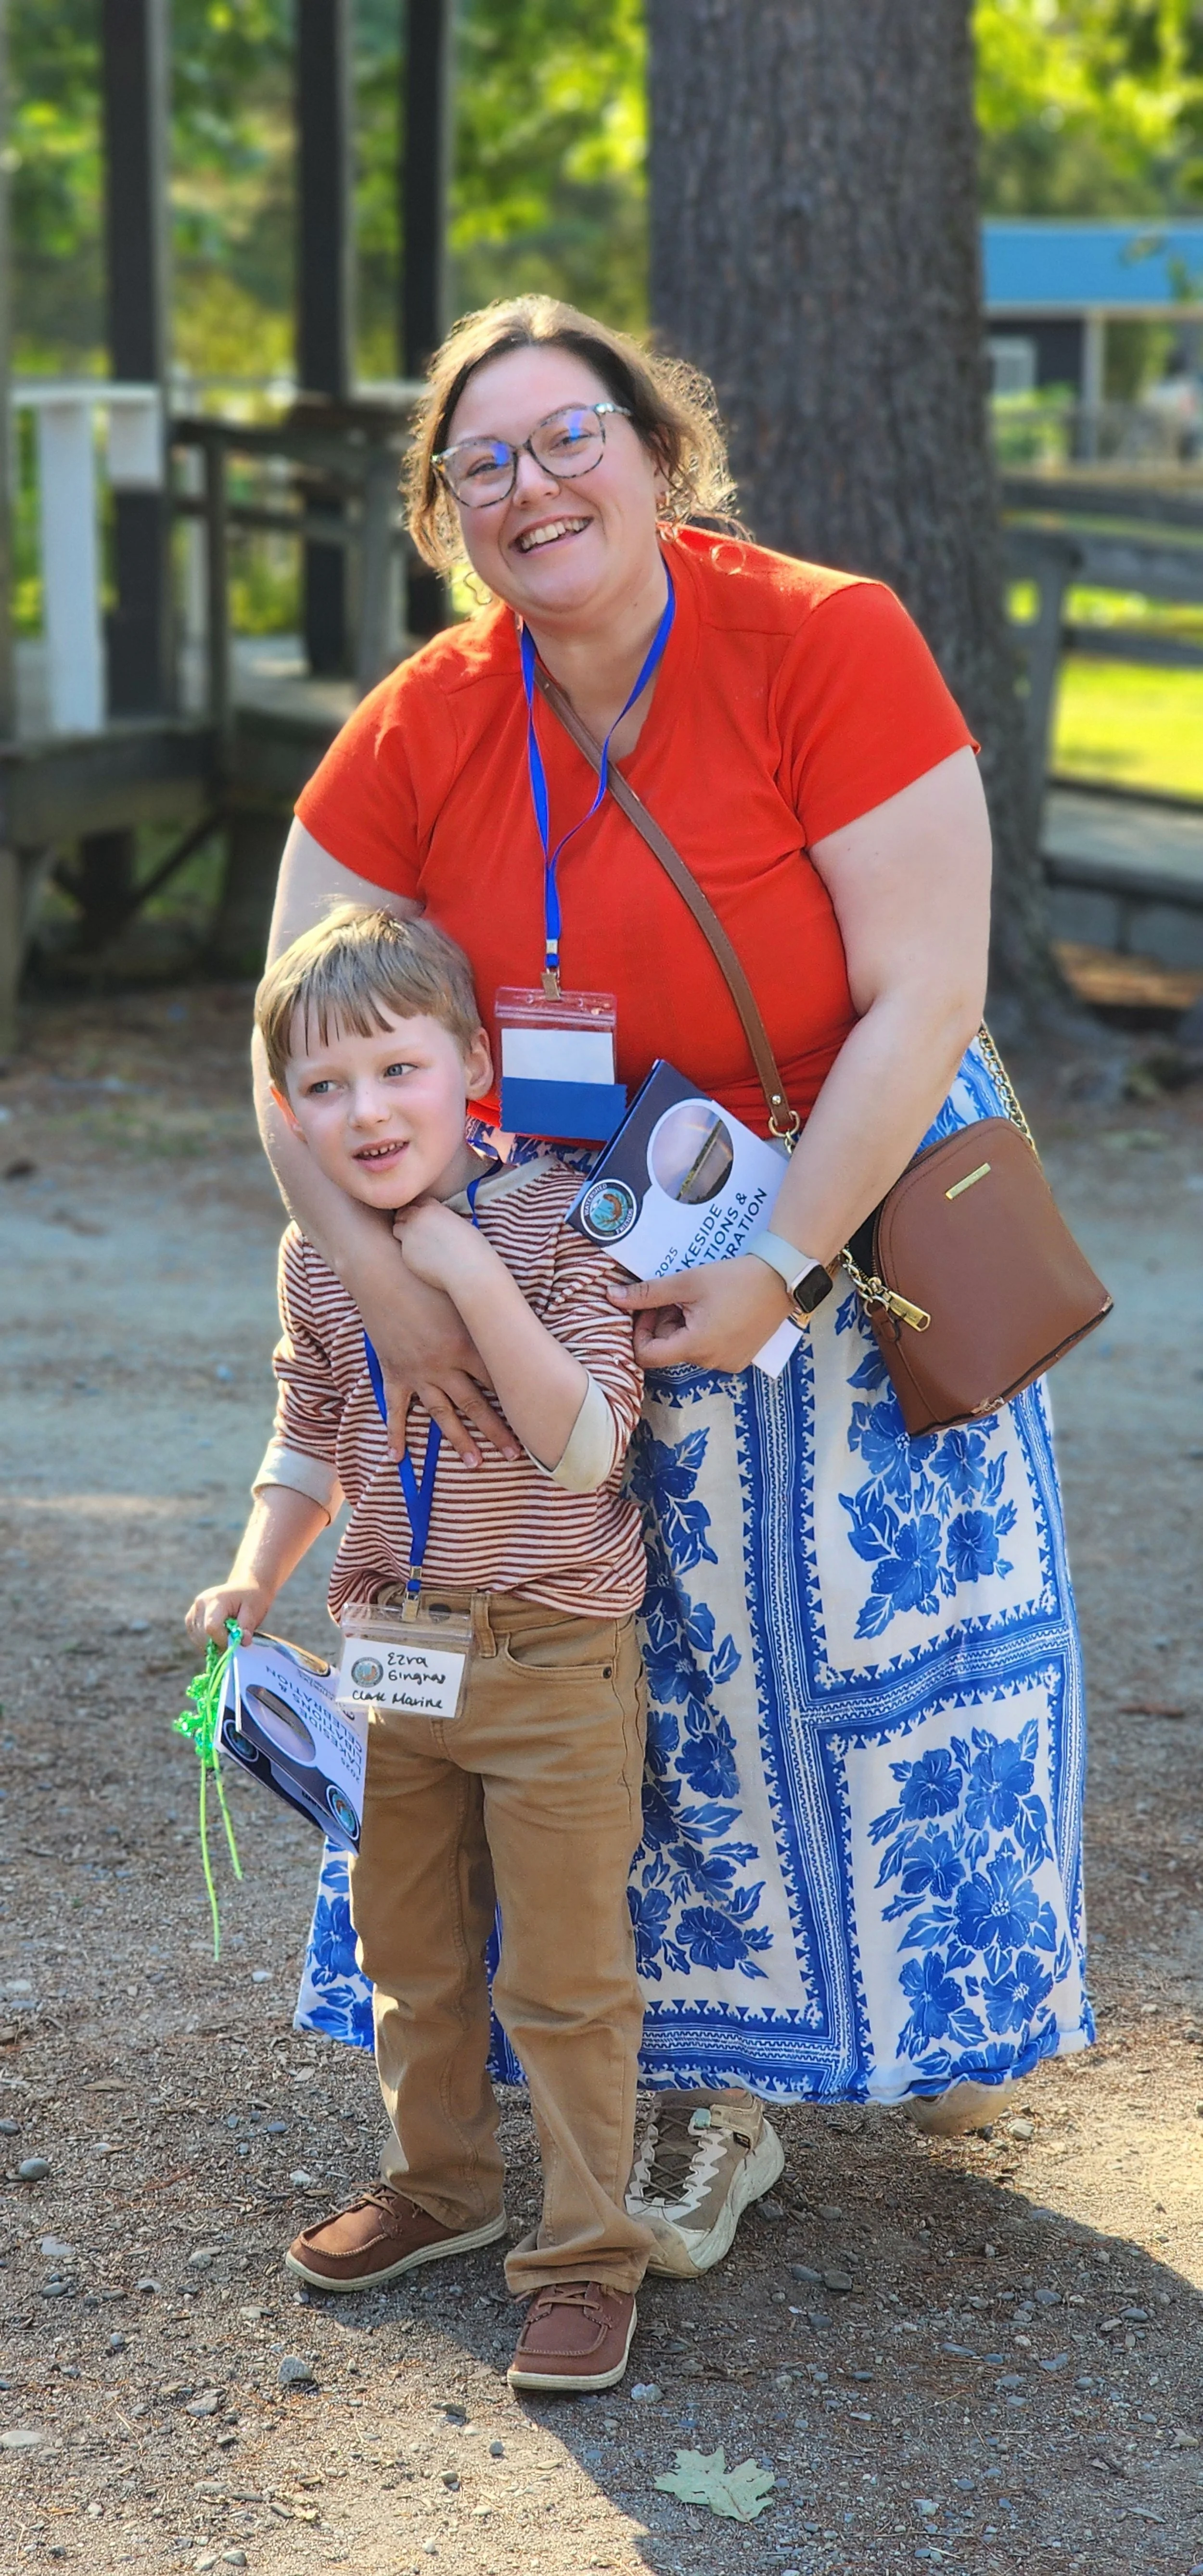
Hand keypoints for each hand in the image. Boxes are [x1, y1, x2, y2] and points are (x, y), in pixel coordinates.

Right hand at [185, 1582, 271, 1652]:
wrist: (244, 1587)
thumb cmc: (250, 1598)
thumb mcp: (254, 1610)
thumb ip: (247, 1626)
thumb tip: (244, 1642)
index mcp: (216, 1599)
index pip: (211, 1627)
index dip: (223, 1640)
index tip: (235, 1642)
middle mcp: (200, 1603)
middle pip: (202, 1634)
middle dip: (218, 1643)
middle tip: (232, 1641)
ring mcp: (194, 1609)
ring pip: (196, 1637)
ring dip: (211, 1643)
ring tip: (226, 1636)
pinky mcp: (191, 1616)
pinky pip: (194, 1635)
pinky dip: (205, 1641)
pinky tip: (217, 1636)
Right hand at [362, 1256, 520, 1467]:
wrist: (383, 1272)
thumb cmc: (427, 1277)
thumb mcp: (464, 1295)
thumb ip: (488, 1314)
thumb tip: (515, 1323)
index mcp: (467, 1345)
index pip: (499, 1379)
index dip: (519, 1399)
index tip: (535, 1418)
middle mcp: (444, 1365)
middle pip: (476, 1404)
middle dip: (497, 1431)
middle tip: (516, 1455)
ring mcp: (418, 1373)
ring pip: (442, 1414)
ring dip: (459, 1439)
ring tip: (475, 1463)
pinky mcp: (394, 1372)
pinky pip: (396, 1409)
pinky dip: (397, 1433)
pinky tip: (398, 1459)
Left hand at [392, 1197, 486, 1294]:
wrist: (467, 1269)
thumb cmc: (472, 1247)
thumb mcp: (458, 1222)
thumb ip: (441, 1217)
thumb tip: (434, 1223)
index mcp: (432, 1208)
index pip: (419, 1202)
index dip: (422, 1209)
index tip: (426, 1216)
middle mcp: (416, 1219)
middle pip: (403, 1213)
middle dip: (408, 1218)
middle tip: (419, 1230)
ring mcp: (408, 1237)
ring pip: (397, 1229)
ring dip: (405, 1233)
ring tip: (419, 1243)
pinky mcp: (405, 1255)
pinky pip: (403, 1250)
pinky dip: (410, 1252)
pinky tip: (425, 1259)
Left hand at [607, 1255, 791, 1371]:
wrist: (782, 1279)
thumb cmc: (735, 1278)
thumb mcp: (687, 1282)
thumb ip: (648, 1293)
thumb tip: (612, 1298)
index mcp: (696, 1347)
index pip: (648, 1356)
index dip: (640, 1331)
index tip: (649, 1307)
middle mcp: (711, 1363)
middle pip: (669, 1350)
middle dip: (665, 1323)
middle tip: (678, 1296)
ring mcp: (727, 1364)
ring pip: (688, 1349)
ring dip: (683, 1326)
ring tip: (699, 1300)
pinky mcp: (739, 1359)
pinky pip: (709, 1350)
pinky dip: (703, 1332)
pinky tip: (716, 1310)